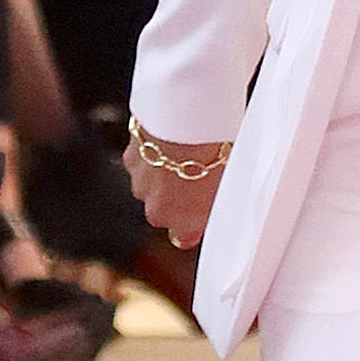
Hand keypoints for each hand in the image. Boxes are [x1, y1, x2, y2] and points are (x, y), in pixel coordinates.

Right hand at [124, 126, 229, 250]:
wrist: (184, 124)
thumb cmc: (211, 155)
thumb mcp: (229, 185)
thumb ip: (217, 200)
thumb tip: (221, 199)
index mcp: (184, 224)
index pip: (184, 237)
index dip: (193, 223)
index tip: (201, 212)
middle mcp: (157, 211)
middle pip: (166, 210)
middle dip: (178, 196)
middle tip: (198, 175)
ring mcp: (141, 186)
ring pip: (152, 186)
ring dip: (164, 175)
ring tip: (184, 154)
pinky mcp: (130, 161)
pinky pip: (142, 163)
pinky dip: (153, 155)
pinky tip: (168, 140)